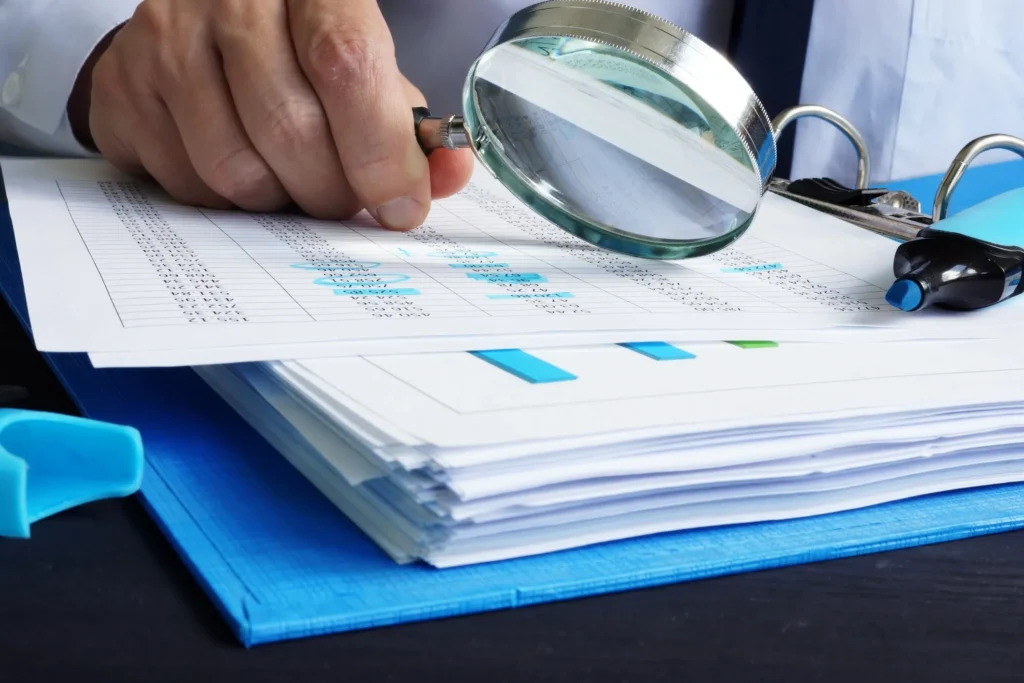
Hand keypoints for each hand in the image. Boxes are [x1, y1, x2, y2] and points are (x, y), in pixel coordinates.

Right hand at [69, 0, 473, 229]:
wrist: (204, 20)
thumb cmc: (301, 50)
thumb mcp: (367, 69)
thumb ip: (409, 127)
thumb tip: (446, 176)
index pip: (346, 63)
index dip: (380, 150)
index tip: (402, 203)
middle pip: (291, 129)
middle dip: (332, 191)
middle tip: (343, 196)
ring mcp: (164, 37)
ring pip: (234, 169)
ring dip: (277, 199)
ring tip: (290, 178)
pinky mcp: (121, 84)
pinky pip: (184, 183)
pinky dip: (223, 199)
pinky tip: (238, 165)